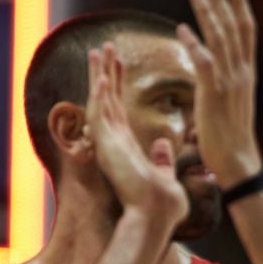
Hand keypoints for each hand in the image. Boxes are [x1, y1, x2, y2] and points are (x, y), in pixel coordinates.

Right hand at [84, 44, 187, 228]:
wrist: (157, 216)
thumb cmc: (162, 203)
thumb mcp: (164, 174)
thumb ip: (161, 159)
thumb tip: (163, 145)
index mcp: (127, 146)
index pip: (120, 108)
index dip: (119, 85)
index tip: (119, 64)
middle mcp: (114, 142)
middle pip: (107, 99)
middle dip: (106, 72)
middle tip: (105, 47)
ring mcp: (109, 144)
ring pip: (101, 102)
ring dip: (100, 76)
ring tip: (98, 50)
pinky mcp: (109, 148)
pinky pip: (102, 117)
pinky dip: (101, 97)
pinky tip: (102, 76)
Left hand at [178, 0, 261, 187]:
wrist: (238, 163)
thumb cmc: (230, 139)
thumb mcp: (230, 105)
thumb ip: (222, 85)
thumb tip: (212, 77)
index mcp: (246, 74)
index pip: (245, 31)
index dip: (239, 4)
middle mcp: (241, 74)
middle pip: (233, 27)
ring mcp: (230, 84)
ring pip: (219, 39)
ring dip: (207, 13)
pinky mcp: (214, 95)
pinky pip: (204, 64)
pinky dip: (194, 45)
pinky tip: (182, 29)